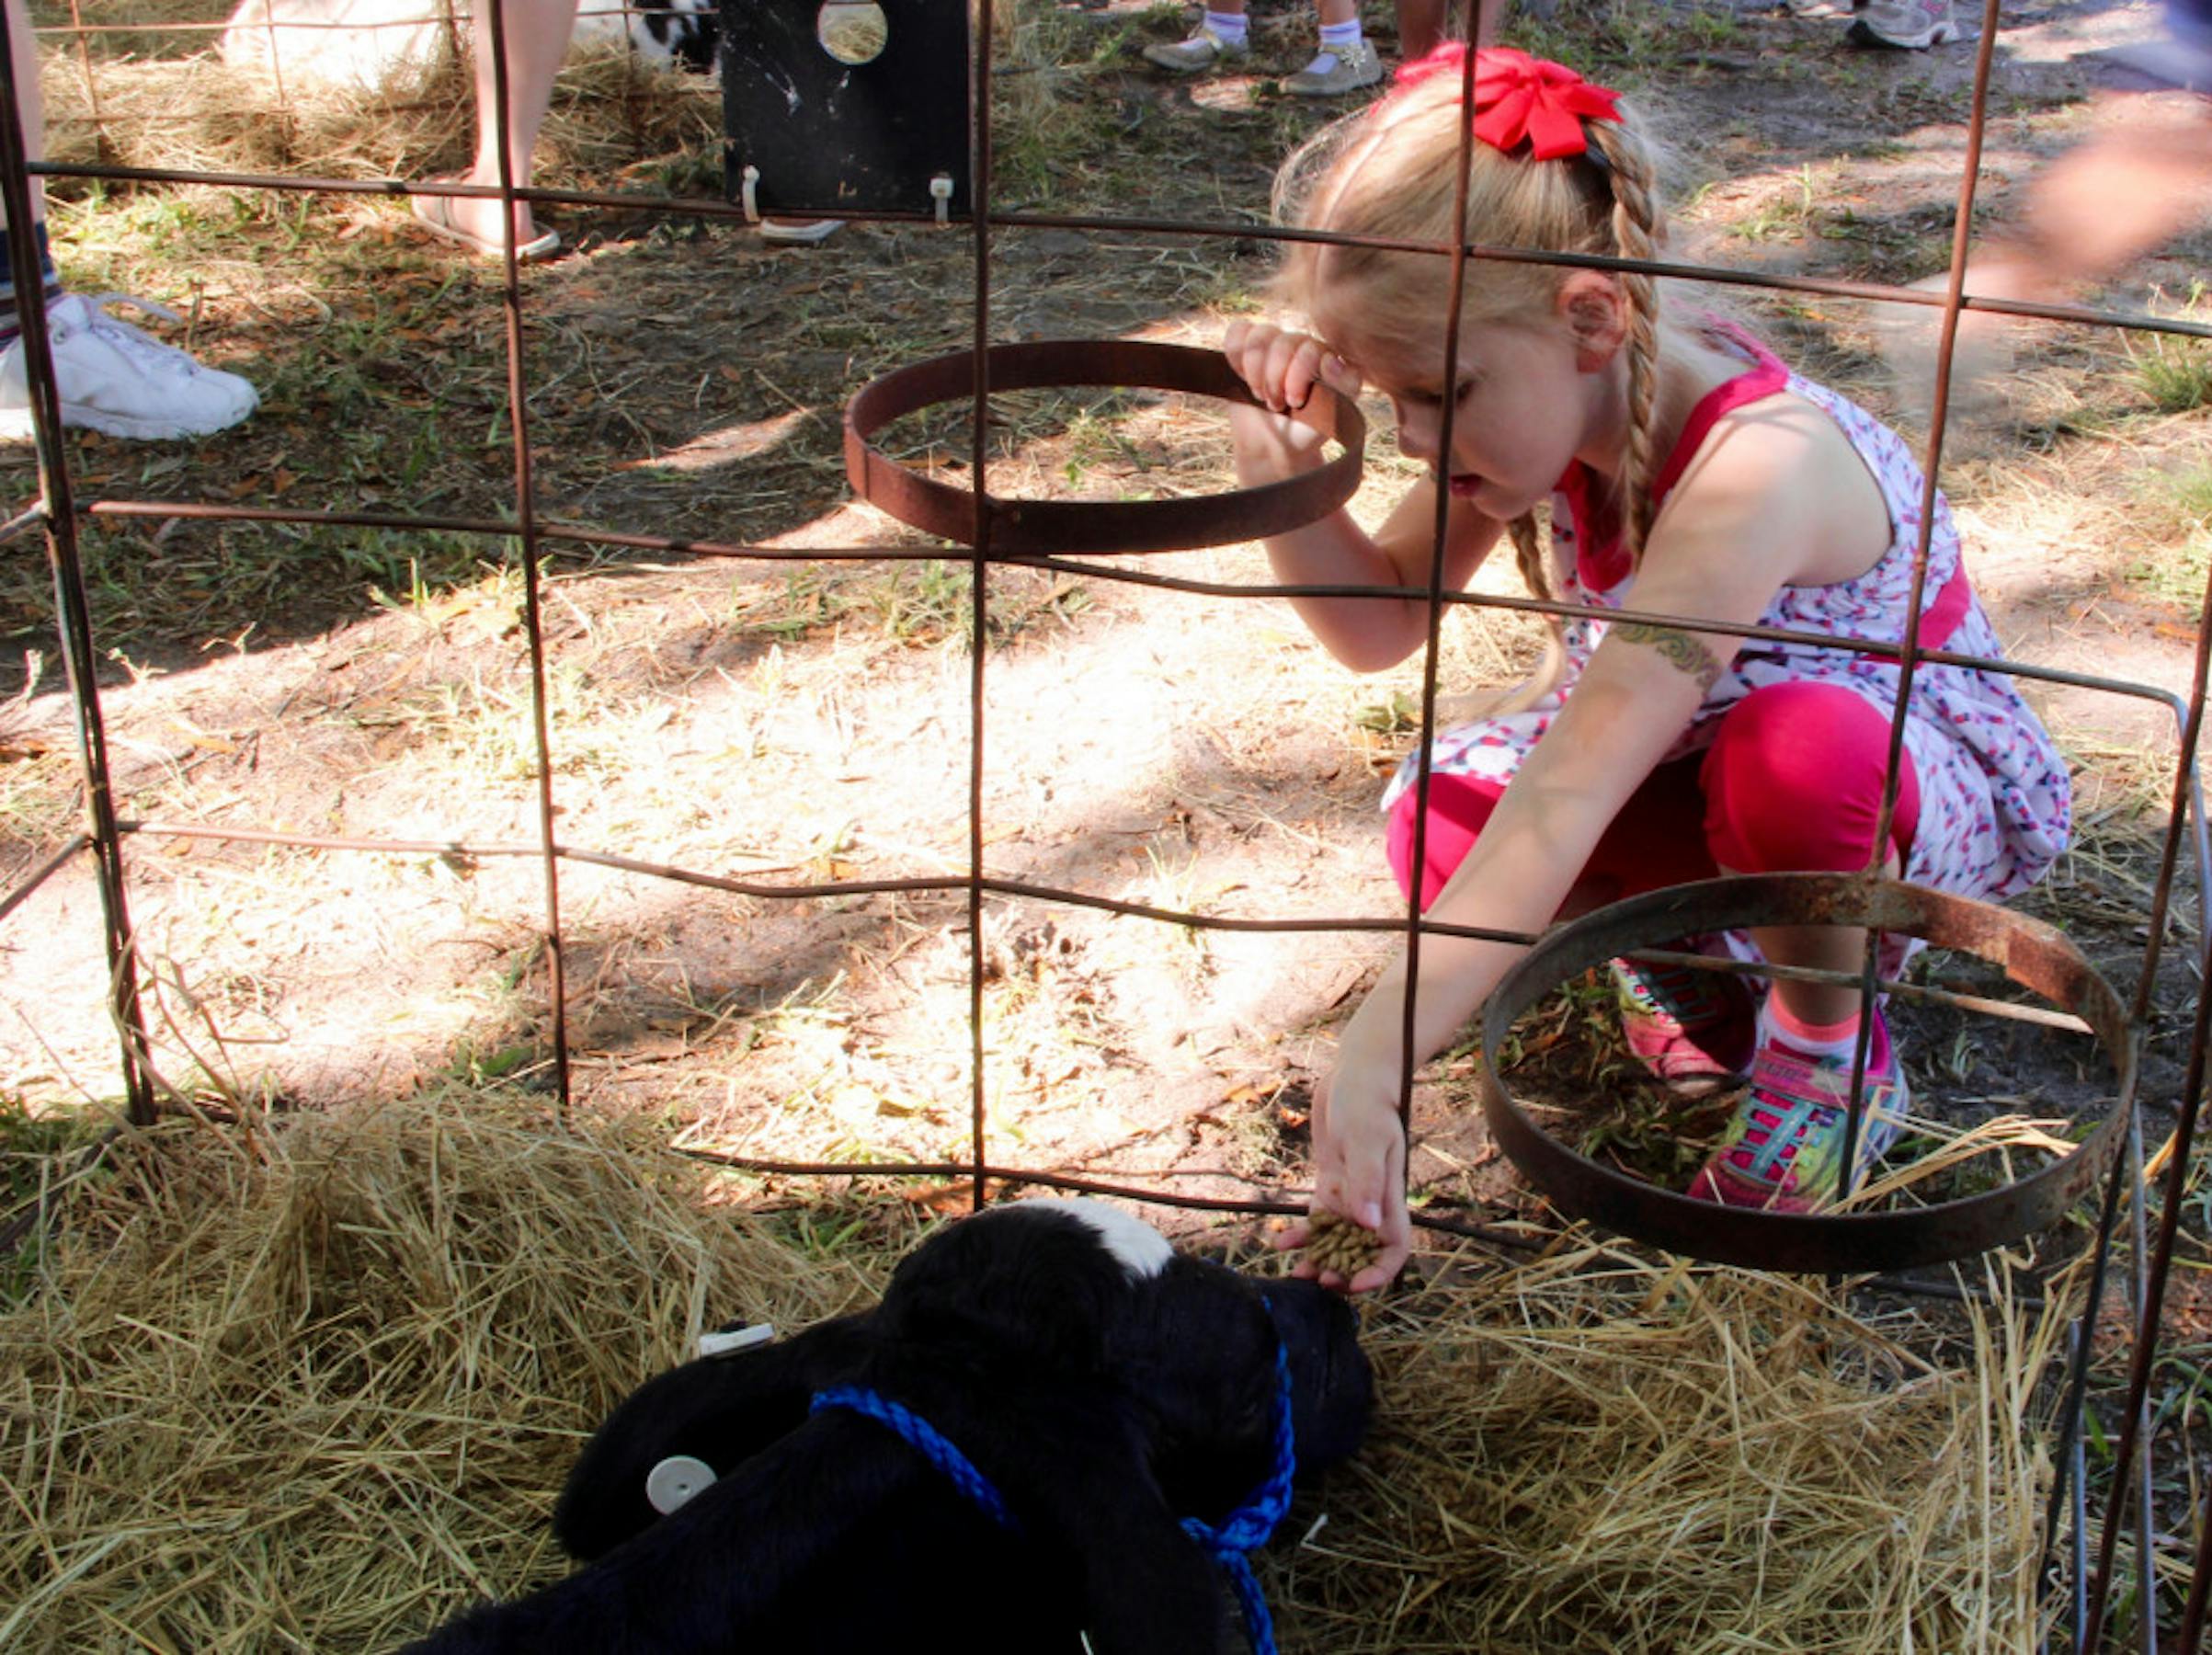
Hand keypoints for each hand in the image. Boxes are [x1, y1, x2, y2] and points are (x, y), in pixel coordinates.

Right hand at [1222, 319, 1361, 480]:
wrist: (1274, 447)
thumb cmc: (1306, 431)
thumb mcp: (1333, 414)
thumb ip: (1344, 385)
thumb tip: (1331, 359)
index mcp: (1325, 356)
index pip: (1309, 349)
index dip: (1296, 376)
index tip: (1294, 403)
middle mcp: (1301, 345)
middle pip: (1282, 342)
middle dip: (1274, 379)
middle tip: (1275, 404)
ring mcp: (1274, 345)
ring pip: (1259, 335)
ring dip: (1255, 371)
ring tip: (1260, 395)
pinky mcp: (1247, 348)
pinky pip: (1238, 331)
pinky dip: (1236, 353)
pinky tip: (1242, 377)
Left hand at [1271, 1063, 1411, 1294]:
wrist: (1355, 1075)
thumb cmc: (1367, 1102)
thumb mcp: (1367, 1139)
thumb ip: (1368, 1181)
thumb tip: (1369, 1226)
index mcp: (1389, 1196)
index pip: (1393, 1247)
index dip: (1379, 1271)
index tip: (1354, 1284)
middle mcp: (1371, 1201)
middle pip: (1363, 1252)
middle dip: (1343, 1272)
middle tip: (1316, 1279)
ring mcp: (1351, 1193)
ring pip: (1337, 1240)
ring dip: (1320, 1259)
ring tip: (1297, 1272)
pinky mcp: (1332, 1182)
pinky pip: (1318, 1218)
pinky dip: (1304, 1233)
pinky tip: (1281, 1242)